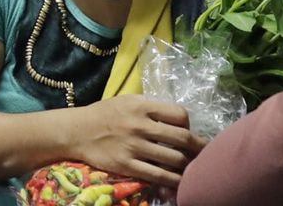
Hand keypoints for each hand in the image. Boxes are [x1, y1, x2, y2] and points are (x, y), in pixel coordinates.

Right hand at [65, 95, 206, 188]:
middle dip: (200, 148)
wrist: (76, 132)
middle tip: (206, 153)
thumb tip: (180, 118)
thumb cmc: (103, 114)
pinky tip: (180, 181)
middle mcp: (139, 125)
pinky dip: (174, 180)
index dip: (189, 124)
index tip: (189, 131)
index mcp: (140, 106)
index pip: (179, 114)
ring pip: (174, 159)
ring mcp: (133, 147)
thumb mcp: (126, 101)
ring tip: (194, 168)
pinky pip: (159, 176)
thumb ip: (150, 107)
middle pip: (182, 138)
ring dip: (189, 165)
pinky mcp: (127, 165)